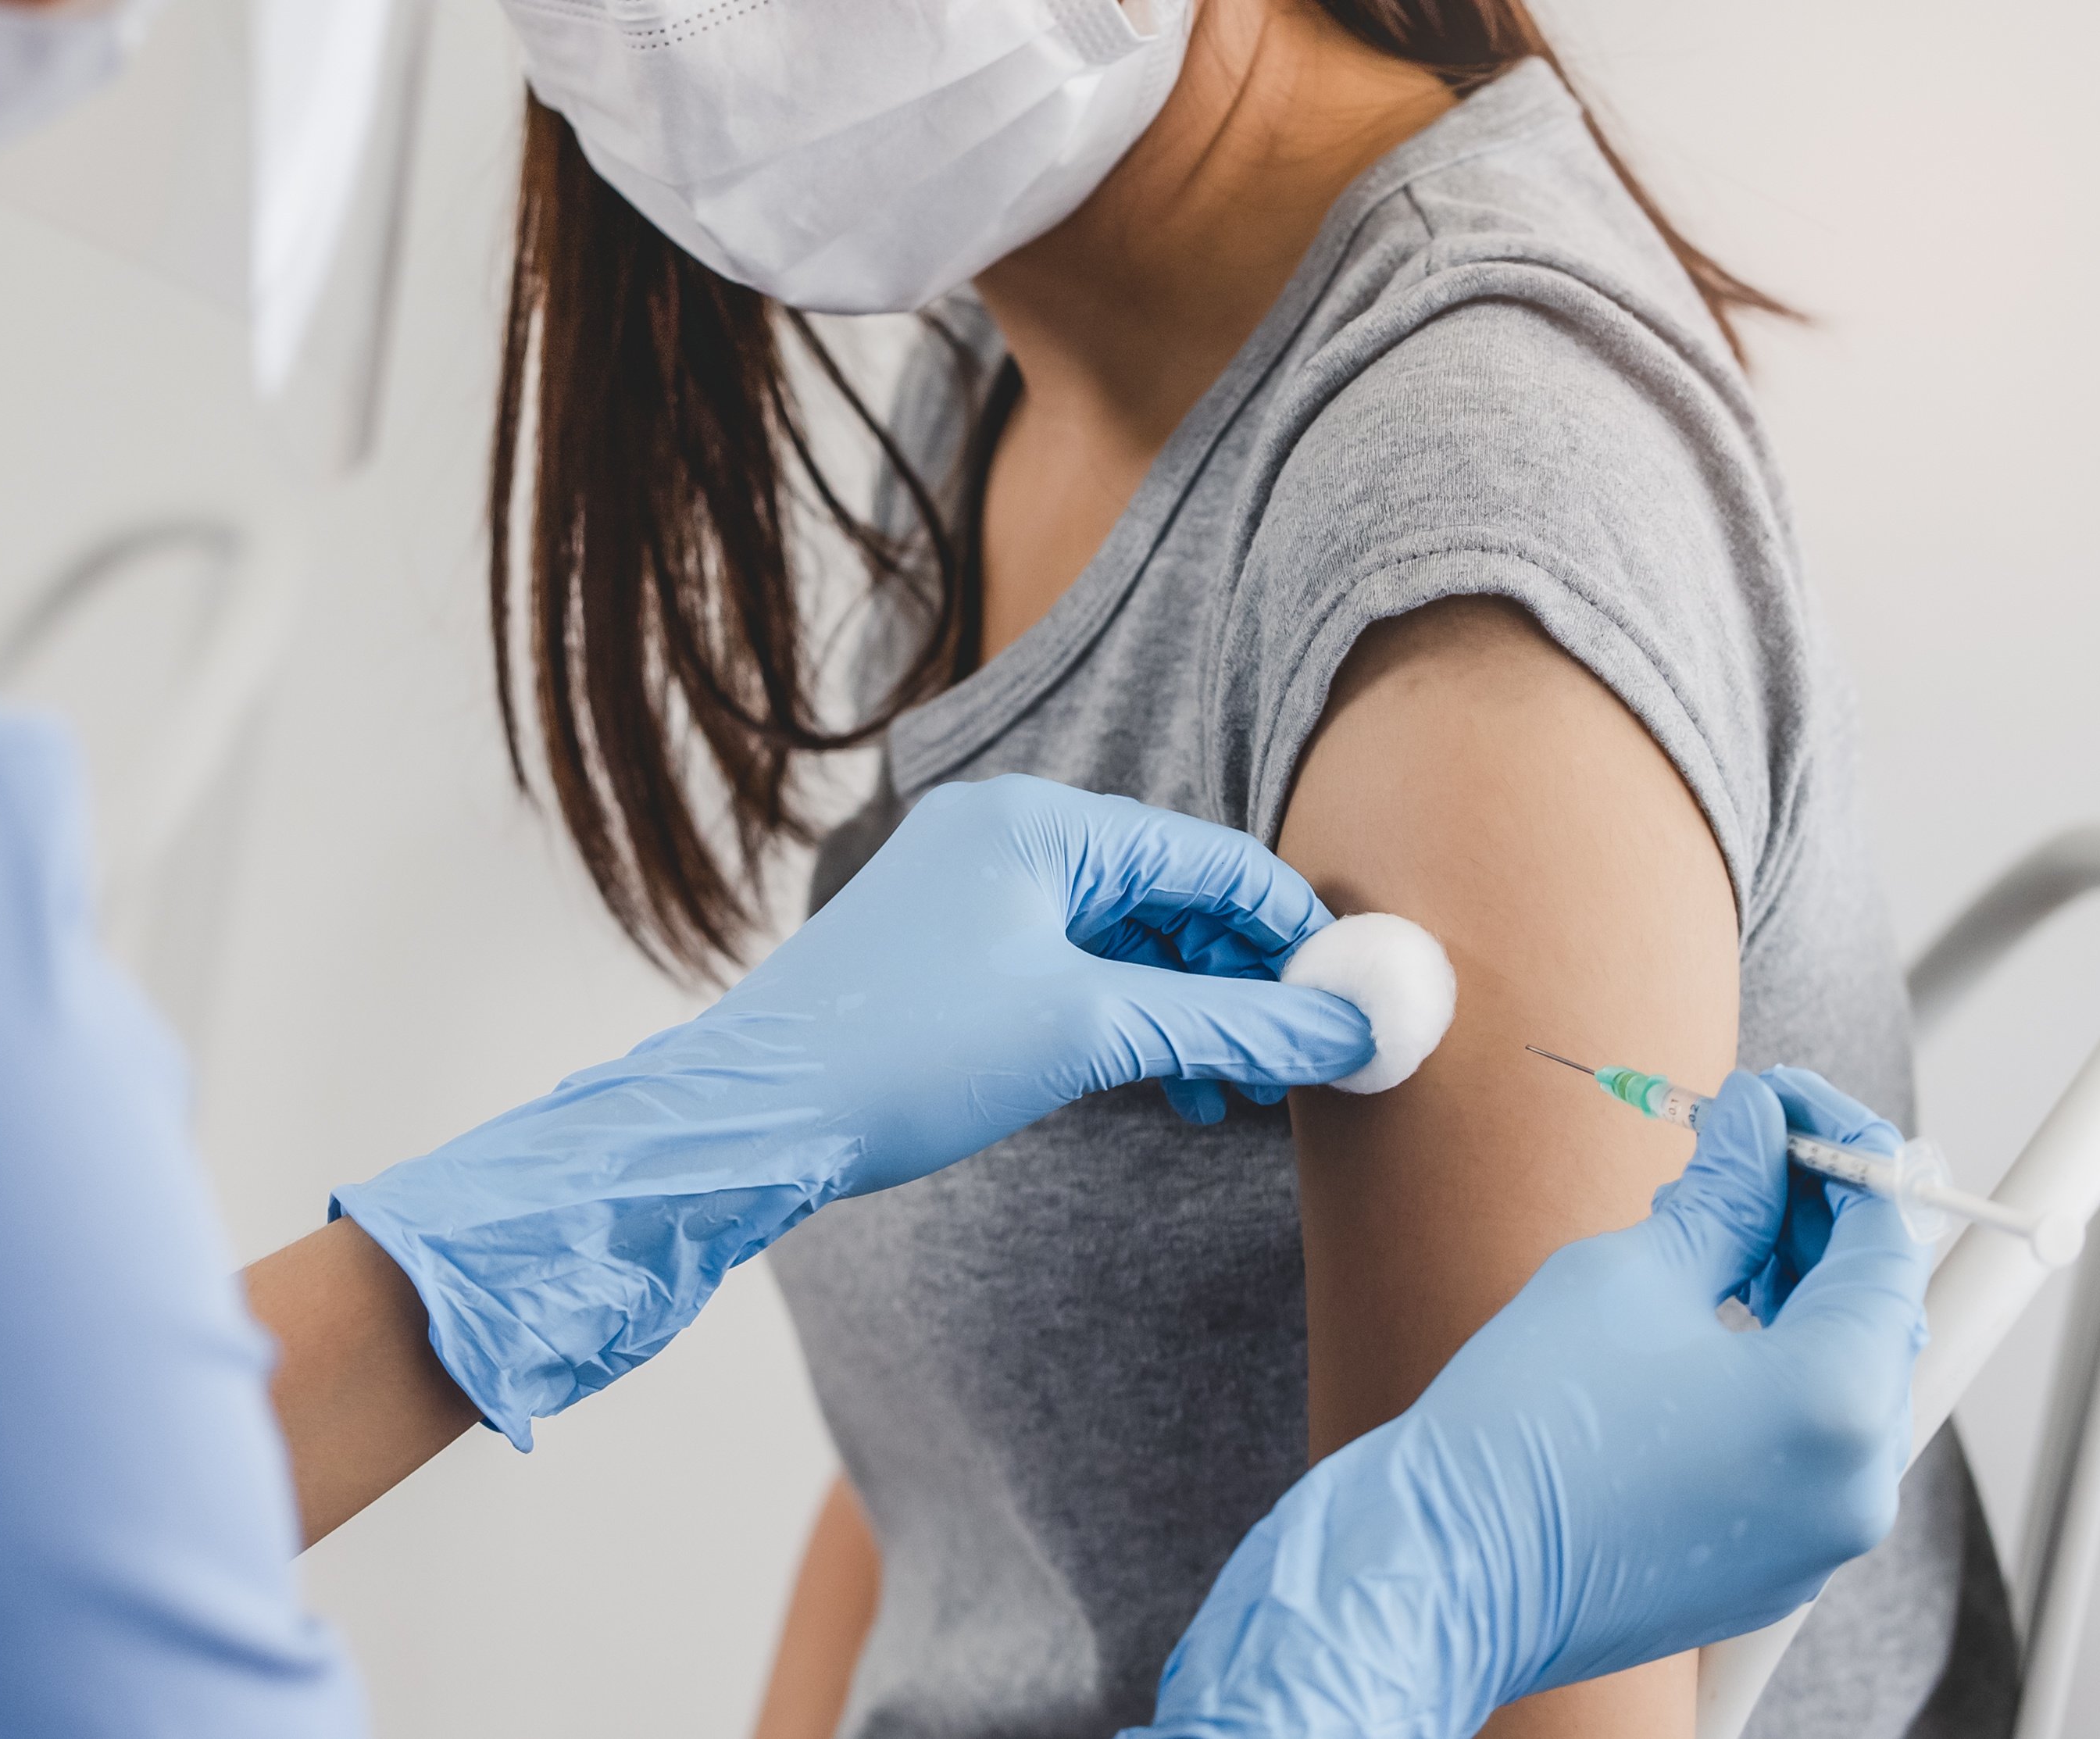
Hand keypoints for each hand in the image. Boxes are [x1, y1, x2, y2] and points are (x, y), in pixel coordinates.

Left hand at [333, 775, 1373, 1446]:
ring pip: (1123, 939)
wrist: (751, 1117)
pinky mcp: (950, 948)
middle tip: (1292, 1066)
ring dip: (1186, 1012)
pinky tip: (1160, 1087)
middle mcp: (1006, 836)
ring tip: (1227, 1099)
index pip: (1209, 859)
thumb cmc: (906, 1056)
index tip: (1348, 1002)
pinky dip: (1125, 1019)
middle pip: (1171, 895)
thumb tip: (1344, 1030)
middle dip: (1240, 982)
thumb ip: (1227, 1024)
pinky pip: (1072, 965)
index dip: (1292, 932)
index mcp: (1040, 823)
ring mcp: (971, 890)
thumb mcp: (1088, 1034)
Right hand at [1131, 1069, 1927, 1738]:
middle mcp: (1857, 1482)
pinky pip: (1809, 1445)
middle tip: (1748, 1150)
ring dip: (1797, 1291)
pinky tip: (1702, 1320)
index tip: (1784, 1101)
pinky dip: (1776, 1369)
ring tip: (1710, 1227)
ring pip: (1847, 1379)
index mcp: (1835, 1401)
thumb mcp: (1633, 1271)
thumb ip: (1726, 1194)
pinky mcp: (1775, 1566)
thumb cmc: (1526, 1421)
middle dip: (1820, 1219)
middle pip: (1877, 1312)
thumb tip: (1759, 1128)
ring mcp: (1821, 1537)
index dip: (1840, 1150)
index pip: (1885, 1241)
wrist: (1449, 1568)